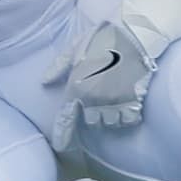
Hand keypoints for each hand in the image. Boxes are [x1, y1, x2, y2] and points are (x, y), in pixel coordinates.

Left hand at [43, 0, 180, 150]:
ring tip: (117, 98)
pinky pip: (129, 119)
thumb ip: (59, 65)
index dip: (63, 135)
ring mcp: (115, 101)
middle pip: (92, 121)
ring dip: (112, 114)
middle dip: (95, 113)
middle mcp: (94, 99)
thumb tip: (45, 81)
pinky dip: (129, 114)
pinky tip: (130, 102)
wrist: (136, 33)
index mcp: (77, 86)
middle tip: (102, 97)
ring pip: (111, 122)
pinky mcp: (134, 101)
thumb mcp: (76, 46)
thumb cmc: (105, 37)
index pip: (66, 117)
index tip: (60, 147)